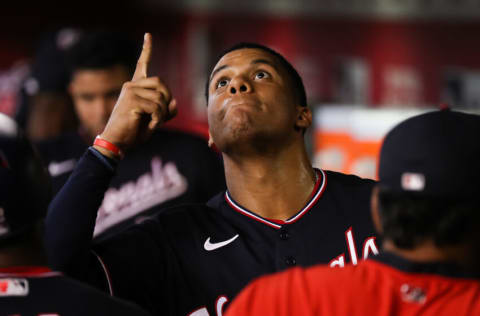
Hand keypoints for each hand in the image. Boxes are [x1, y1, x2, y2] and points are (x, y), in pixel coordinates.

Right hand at [96, 33, 176, 156]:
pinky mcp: (132, 101)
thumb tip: (175, 103)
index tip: (148, 35)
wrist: (117, 142)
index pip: (142, 65)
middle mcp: (131, 86)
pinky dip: (158, 120)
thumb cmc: (134, 131)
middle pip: (161, 84)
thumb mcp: (154, 120)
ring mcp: (130, 92)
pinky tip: (148, 126)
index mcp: (135, 87)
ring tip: (152, 123)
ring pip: (161, 99)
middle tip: (161, 116)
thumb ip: (166, 111)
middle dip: (167, 101)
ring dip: (162, 115)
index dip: (146, 50)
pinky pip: (157, 108)